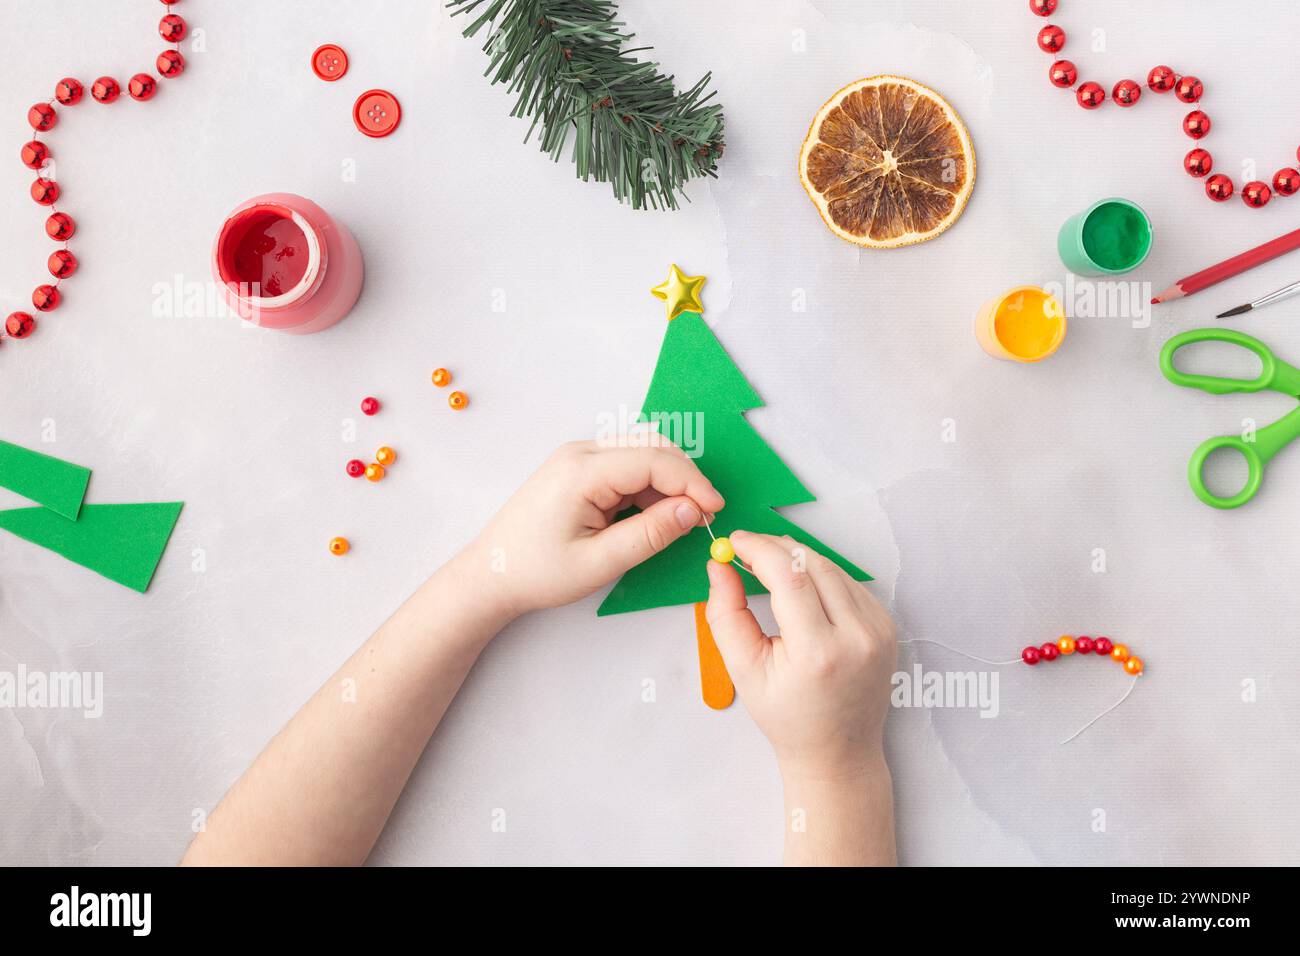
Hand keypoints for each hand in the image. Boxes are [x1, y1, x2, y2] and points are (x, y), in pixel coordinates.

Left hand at [466, 437, 724, 619]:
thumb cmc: (536, 572)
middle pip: (651, 446)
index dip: (692, 483)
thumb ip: (650, 534)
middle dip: (684, 477)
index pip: (654, 459)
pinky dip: (648, 487)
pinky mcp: (578, 469)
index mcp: (582, 471)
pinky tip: (652, 517)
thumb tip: (692, 511)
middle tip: (703, 516)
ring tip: (678, 522)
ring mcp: (577, 458)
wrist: (490, 575)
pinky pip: (625, 465)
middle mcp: (579, 453)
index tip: (715, 511)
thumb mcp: (600, 562)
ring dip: (667, 482)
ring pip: (641, 453)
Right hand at [705, 531, 895, 782]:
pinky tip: (800, 588)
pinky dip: (820, 575)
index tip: (736, 542)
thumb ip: (726, 614)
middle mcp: (857, 637)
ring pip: (832, 567)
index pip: (789, 575)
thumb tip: (720, 567)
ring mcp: (878, 630)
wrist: (839, 751)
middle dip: (775, 548)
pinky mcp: (886, 626)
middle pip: (812, 563)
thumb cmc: (789, 718)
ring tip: (767, 568)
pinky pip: (849, 582)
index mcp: (819, 652)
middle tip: (747, 550)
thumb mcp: (744, 670)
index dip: (758, 549)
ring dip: (797, 558)